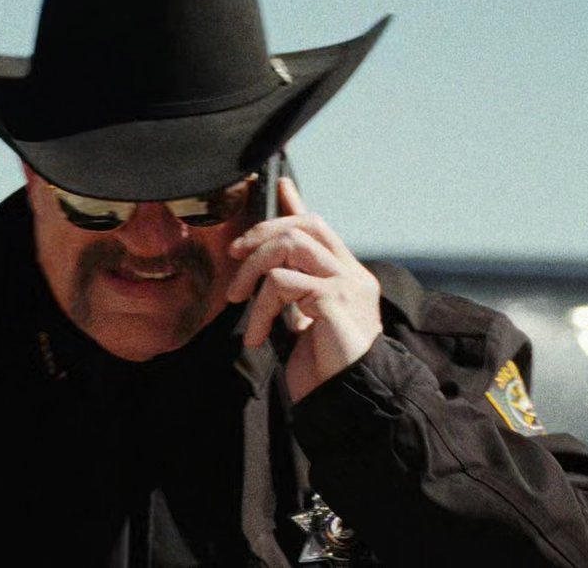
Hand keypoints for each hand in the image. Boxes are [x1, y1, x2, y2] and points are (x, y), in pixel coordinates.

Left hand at [226, 177, 382, 402]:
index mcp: (348, 276)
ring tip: (237, 302)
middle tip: (235, 257)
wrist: (350, 403)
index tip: (279, 185)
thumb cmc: (326, 368)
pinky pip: (283, 284)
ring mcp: (346, 285)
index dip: (295, 205)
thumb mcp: (305, 323)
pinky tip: (256, 336)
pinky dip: (260, 308)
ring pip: (290, 246)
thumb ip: (294, 295)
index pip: (320, 226)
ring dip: (253, 270)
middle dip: (263, 232)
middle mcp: (353, 274)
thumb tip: (271, 273)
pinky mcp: (334, 301)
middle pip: (306, 225)